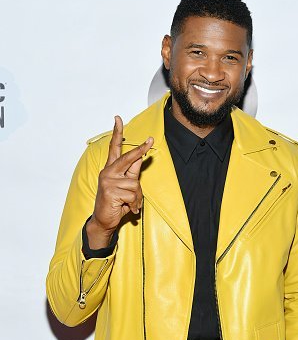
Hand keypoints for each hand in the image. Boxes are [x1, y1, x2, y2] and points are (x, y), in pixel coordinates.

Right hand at [86, 116, 152, 248]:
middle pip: (127, 158)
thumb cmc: (116, 202)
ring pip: (135, 184)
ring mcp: (108, 181)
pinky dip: (134, 204)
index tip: (118, 118)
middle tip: (150, 140)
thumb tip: (142, 156)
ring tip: (130, 204)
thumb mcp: (126, 185)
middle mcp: (107, 172)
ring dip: (137, 197)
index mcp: (111, 168)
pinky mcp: (110, 192)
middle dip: (140, 150)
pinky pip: (133, 195)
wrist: (104, 221)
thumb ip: (132, 171)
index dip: (116, 132)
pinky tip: (128, 208)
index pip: (114, 147)